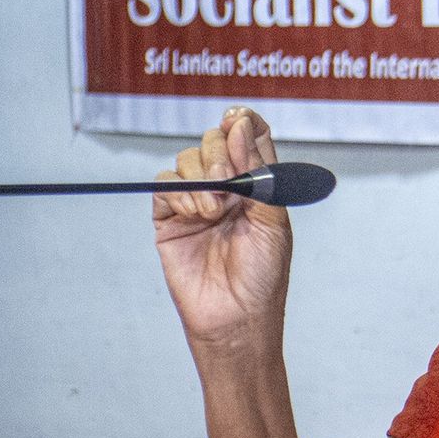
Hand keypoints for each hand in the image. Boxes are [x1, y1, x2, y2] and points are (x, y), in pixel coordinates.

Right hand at [154, 107, 292, 344]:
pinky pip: (165, 186)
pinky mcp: (169, 219)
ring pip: (187, 159)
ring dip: (201, 177)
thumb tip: (240, 128)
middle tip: (228, 184)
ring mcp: (197, 201)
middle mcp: (227, 188)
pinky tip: (196, 213)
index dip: (243, 123)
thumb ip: (259, 172)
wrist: (237, 317)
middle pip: (214, 141)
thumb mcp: (273, 219)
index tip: (238, 120)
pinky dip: (178, 191)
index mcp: (258, 184)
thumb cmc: (263, 275)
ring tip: (215, 210)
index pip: (249, 137)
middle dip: (220, 155)